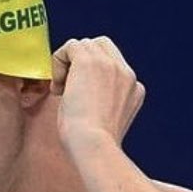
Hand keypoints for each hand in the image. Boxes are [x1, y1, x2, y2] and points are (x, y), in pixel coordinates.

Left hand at [51, 37, 144, 152]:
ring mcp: (111, 65)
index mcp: (135, 90)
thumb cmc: (91, 146)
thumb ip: (101, 100)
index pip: (112, 66)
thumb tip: (81, 91)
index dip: (91, 76)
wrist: (93, 147)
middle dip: (81, 62)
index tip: (80, 99)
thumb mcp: (104, 121)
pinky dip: (58, 62)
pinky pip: (70, 46)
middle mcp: (127, 74)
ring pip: (84, 45)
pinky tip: (58, 87)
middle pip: (101, 46)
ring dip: (68, 64)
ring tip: (61, 90)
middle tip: (68, 89)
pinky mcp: (90, 62)